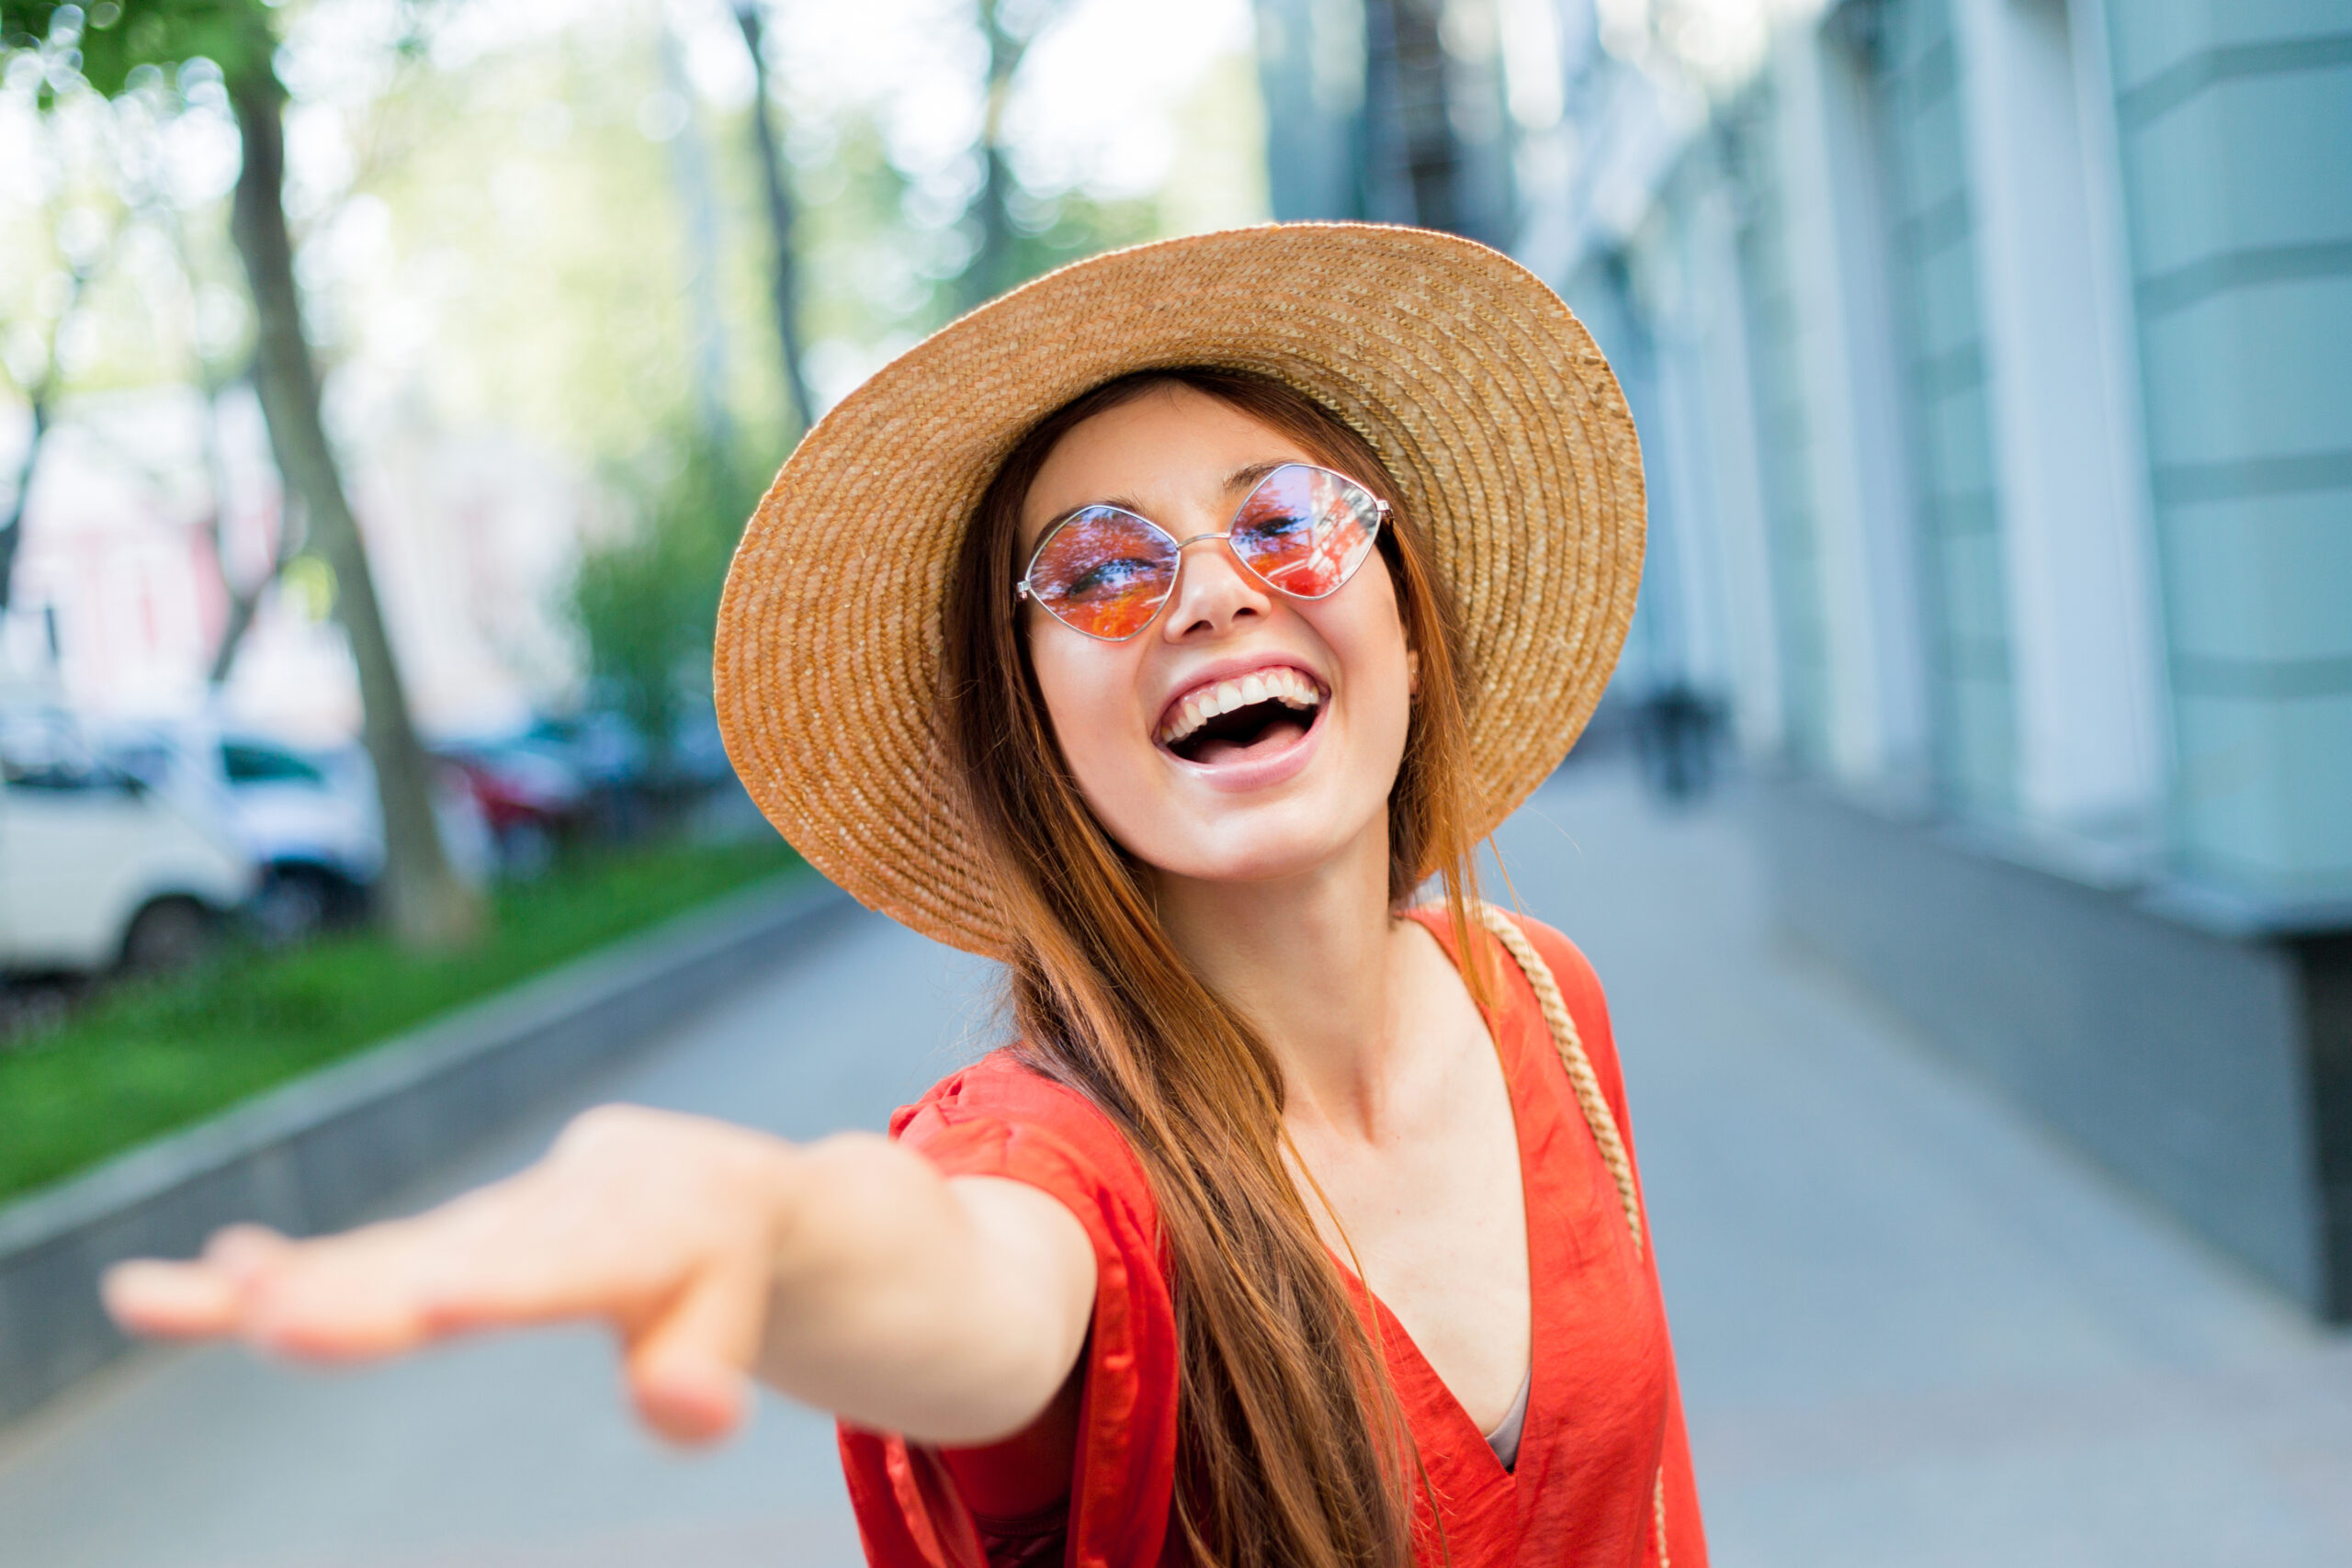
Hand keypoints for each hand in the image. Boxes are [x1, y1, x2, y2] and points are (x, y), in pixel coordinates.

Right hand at [103, 1105, 799, 1445]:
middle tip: (273, 1322)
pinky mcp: (447, 1236)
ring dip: (277, 1285)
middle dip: (360, 1294)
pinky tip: (175, 1288)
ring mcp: (486, 1221)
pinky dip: (275, 1276)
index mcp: (635, 1229)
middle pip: (446, 1259)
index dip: (502, 1286)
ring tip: (161, 1300)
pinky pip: (356, 1258)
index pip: (564, 1268)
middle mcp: (546, 1213)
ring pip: (376, 1256)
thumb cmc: (724, 1271)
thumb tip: (688, 1415)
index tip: (434, 1304)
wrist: (713, 1186)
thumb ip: (704, 1372)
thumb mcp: (736, 1318)